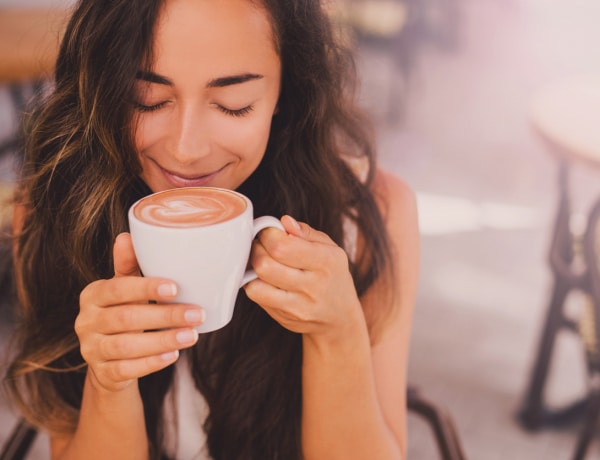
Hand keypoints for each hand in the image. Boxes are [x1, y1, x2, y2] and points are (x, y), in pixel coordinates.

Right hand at [75, 233, 204, 392]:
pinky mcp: (102, 373)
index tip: (176, 288)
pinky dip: (151, 363)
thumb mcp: (126, 289)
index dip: (146, 288)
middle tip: (196, 314)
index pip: (118, 288)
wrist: (109, 360)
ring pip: (127, 346)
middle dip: (165, 316)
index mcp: (93, 294)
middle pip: (126, 318)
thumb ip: (129, 266)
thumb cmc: (124, 313)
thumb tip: (127, 235)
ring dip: (163, 340)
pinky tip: (173, 355)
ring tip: (192, 335)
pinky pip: (126, 369)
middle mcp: (86, 321)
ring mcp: (91, 349)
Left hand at [244, 216, 364, 339]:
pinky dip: (253, 283)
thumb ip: (306, 232)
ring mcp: (298, 306)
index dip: (268, 234)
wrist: (340, 318)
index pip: (282, 246)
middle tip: (263, 245)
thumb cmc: (332, 276)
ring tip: (263, 261)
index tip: (270, 232)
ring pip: (256, 283)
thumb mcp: (329, 248)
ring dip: (252, 268)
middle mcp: (313, 285)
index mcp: (326, 261)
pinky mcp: (284, 318)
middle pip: (265, 264)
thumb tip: (284, 222)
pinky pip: (256, 297)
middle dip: (257, 249)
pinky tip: (263, 278)